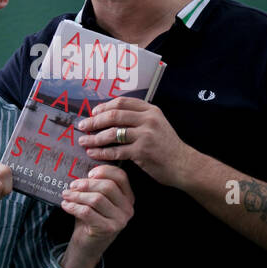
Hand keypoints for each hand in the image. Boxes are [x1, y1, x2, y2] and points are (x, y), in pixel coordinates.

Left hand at [61, 165, 134, 267]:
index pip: (121, 176)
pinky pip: (87, 212)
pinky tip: (66, 205)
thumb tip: (81, 170)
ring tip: (66, 195)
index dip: (104, 171)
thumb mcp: (96, 199)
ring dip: (77, 195)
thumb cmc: (91, 218)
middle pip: (108, 187)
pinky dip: (73, 207)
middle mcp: (127, 208)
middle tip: (72, 186)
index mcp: (128, 197)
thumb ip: (95, 186)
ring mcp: (120, 220)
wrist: (88, 244)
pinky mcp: (108, 229)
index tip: (89, 173)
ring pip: (97, 199)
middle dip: (87, 184)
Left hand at [76, 97, 197, 188]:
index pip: (122, 102)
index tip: (93, 112)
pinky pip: (116, 151)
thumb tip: (111, 115)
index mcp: (150, 110)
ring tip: (83, 141)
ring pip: (112, 133)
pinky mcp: (142, 151)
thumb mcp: (157, 124)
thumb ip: (139, 118)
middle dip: (95, 121)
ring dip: (95, 137)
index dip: (104, 107)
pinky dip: (102, 152)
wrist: (184, 164)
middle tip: (82, 126)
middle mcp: (148, 119)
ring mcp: (145, 135)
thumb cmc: (167, 146)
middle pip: (114, 116)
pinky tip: (93, 153)